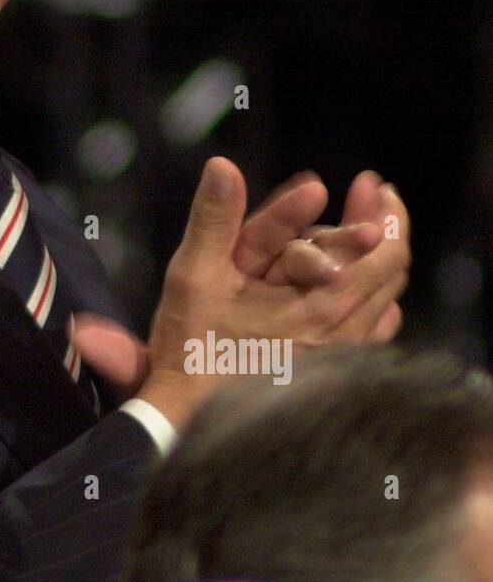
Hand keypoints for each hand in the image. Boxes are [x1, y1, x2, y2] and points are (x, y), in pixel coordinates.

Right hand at [137, 156, 407, 427]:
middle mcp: (342, 329)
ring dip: (381, 260)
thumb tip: (223, 165)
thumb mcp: (193, 274)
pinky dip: (375, 299)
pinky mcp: (335, 372)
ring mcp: (342, 354)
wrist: (190, 416)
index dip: (380, 209)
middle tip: (375, 197)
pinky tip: (356, 288)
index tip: (371, 184)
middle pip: (391, 269)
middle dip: (386, 226)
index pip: (378, 248)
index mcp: (320, 301)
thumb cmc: (192, 345)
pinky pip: (375, 330)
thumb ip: (215, 217)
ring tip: (370, 235)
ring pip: (387, 298)